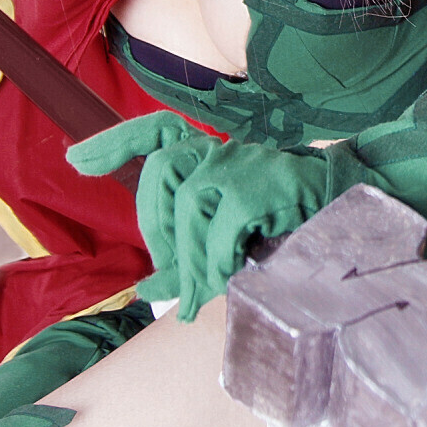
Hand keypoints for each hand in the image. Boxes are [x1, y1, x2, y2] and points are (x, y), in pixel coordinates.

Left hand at [68, 111, 334, 320]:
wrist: (350, 215)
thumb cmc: (286, 227)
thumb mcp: (229, 237)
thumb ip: (187, 255)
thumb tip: (146, 290)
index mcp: (212, 155)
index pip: (157, 133)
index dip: (115, 142)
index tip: (76, 160)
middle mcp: (223, 150)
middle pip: (161, 172)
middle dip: (153, 226)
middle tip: (168, 273)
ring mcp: (244, 163)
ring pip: (188, 204)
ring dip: (188, 258)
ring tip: (201, 294)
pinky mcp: (264, 186)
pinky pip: (220, 229)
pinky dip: (216, 262)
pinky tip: (226, 280)